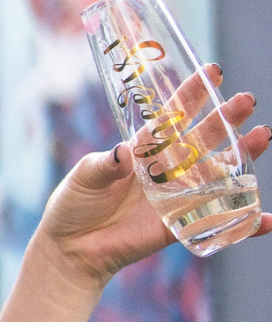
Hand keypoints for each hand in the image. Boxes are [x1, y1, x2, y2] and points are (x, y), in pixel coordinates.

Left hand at [38, 80, 271, 292]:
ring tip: (262, 137)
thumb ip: (106, 163)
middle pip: (202, 139)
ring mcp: (173, 198)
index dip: (192, 94)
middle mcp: (163, 170)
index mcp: (142, 149)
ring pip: (214, 174)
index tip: (213, 72)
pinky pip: (213, 224)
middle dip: (225, 119)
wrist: (69, 249)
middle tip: (246, 101)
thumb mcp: (85, 176)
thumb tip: (125, 152)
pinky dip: (241, 224)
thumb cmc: (74, 205)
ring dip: (241, 157)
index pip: (172, 116)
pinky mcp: (176, 227)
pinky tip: (265, 219)